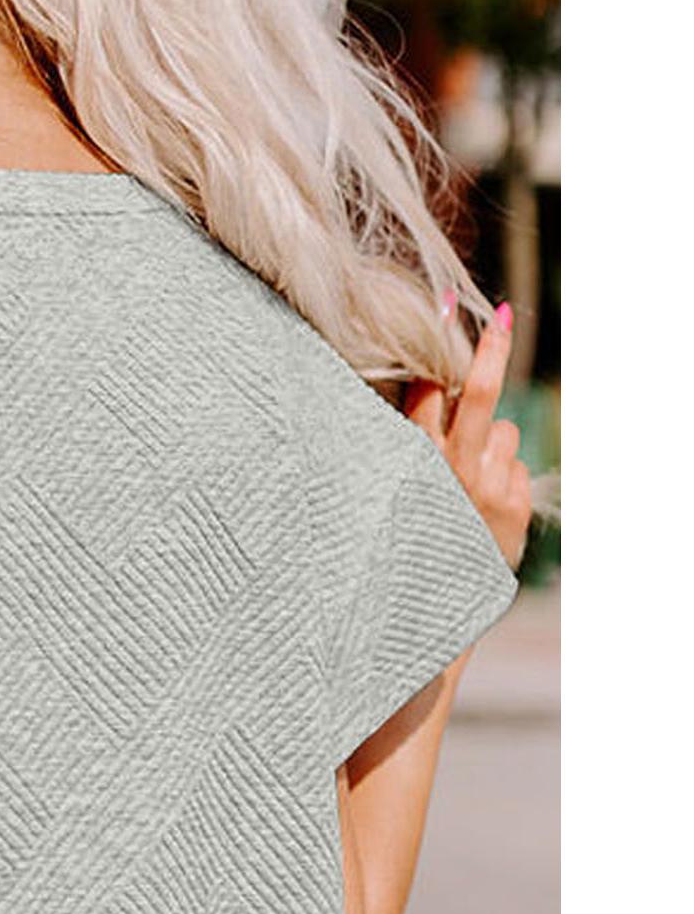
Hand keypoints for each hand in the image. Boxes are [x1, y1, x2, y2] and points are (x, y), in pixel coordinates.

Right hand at [403, 305, 532, 571]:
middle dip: (490, 350)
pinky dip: (506, 477)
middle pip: (477, 393)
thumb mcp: (396, 487)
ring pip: (505, 430)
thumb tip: (423, 381)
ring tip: (472, 480)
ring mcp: (486, 487)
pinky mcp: (514, 506)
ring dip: (494, 445)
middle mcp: (449, 470)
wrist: (429, 603)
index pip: (425, 390)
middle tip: (500, 316)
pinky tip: (487, 504)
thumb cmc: (405, 534)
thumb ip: (412, 438)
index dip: (436, 350)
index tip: (444, 309)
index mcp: (411, 460)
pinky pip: (518, 466)